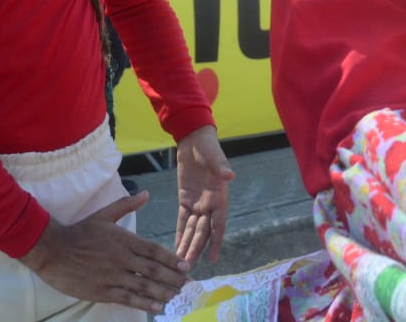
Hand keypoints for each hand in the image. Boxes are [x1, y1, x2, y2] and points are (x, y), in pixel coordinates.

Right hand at [18, 191, 188, 312]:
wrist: (53, 250)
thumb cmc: (79, 231)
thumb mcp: (103, 215)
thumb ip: (126, 205)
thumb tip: (145, 194)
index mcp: (124, 239)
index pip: (154, 250)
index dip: (171, 259)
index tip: (185, 267)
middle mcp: (122, 258)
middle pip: (153, 270)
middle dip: (173, 278)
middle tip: (188, 285)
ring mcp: (112, 275)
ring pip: (143, 286)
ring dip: (163, 293)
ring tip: (178, 298)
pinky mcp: (103, 291)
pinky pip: (128, 298)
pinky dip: (144, 303)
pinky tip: (158, 307)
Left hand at [173, 125, 233, 265]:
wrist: (195, 139)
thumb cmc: (208, 147)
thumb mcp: (214, 156)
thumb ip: (220, 167)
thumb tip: (229, 175)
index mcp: (219, 197)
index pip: (218, 224)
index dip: (216, 242)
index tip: (213, 259)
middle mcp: (209, 204)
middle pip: (202, 231)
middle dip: (195, 248)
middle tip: (186, 266)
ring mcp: (197, 202)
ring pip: (191, 229)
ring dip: (186, 244)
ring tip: (179, 262)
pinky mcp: (185, 198)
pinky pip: (182, 219)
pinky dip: (179, 232)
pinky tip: (175, 245)